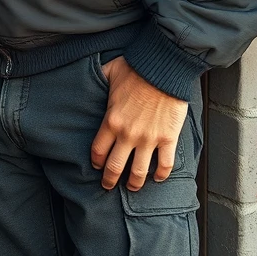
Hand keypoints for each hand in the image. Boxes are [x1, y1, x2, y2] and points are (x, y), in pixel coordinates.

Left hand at [90, 56, 188, 191]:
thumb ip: (98, 78)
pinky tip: (157, 178)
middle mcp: (128, 134)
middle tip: (107, 186)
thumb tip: (88, 75)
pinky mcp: (167, 139)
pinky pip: (164, 165)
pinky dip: (161, 175)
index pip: (98, 150)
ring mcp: (148, 139)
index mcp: (111, 120)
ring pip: (139, 172)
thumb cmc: (135, 68)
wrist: (162, 69)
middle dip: (109, 179)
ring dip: (134, 183)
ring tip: (131, 187)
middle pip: (115, 167)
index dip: (96, 161)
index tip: (96, 166)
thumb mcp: (109, 72)